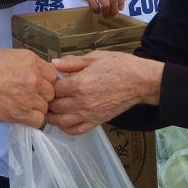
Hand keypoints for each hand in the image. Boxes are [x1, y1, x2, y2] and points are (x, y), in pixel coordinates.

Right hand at [0, 48, 55, 127]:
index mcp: (31, 60)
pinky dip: (32, 120)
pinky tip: (21, 115)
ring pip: (45, 107)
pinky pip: (38, 121)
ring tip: (21, 106)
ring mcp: (29, 97)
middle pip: (51, 91)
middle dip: (41, 94)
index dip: (45, 81)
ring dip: (36, 108)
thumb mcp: (7, 56)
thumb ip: (25, 65)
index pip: (52, 74)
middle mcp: (35, 78)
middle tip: (27, 96)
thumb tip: (34, 74)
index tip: (37, 85)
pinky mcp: (21, 114)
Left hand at [48, 51, 163, 134]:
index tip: (50, 81)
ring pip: (61, 121)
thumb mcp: (95, 57)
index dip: (49, 85)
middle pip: (55, 106)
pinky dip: (66, 128)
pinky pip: (76, 130)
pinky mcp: (97, 121)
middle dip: (48, 101)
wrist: (141, 81)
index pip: (54, 88)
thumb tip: (54, 64)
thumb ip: (72, 62)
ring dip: (52, 117)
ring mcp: (89, 114)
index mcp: (80, 83)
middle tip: (47, 95)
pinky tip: (63, 121)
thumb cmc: (120, 66)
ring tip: (50, 110)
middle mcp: (82, 102)